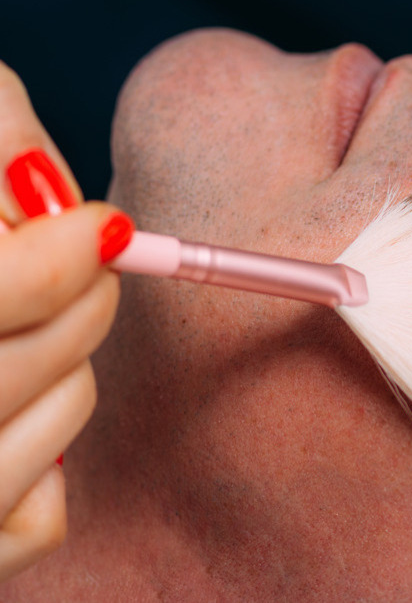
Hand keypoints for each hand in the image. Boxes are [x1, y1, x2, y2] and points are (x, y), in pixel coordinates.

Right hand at [0, 62, 131, 580]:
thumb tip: (51, 188)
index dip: (59, 259)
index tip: (105, 226)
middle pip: (25, 365)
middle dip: (83, 298)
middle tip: (90, 256)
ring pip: (53, 427)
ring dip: (69, 364)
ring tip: (27, 329)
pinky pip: (37, 518)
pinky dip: (47, 455)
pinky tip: (9, 411)